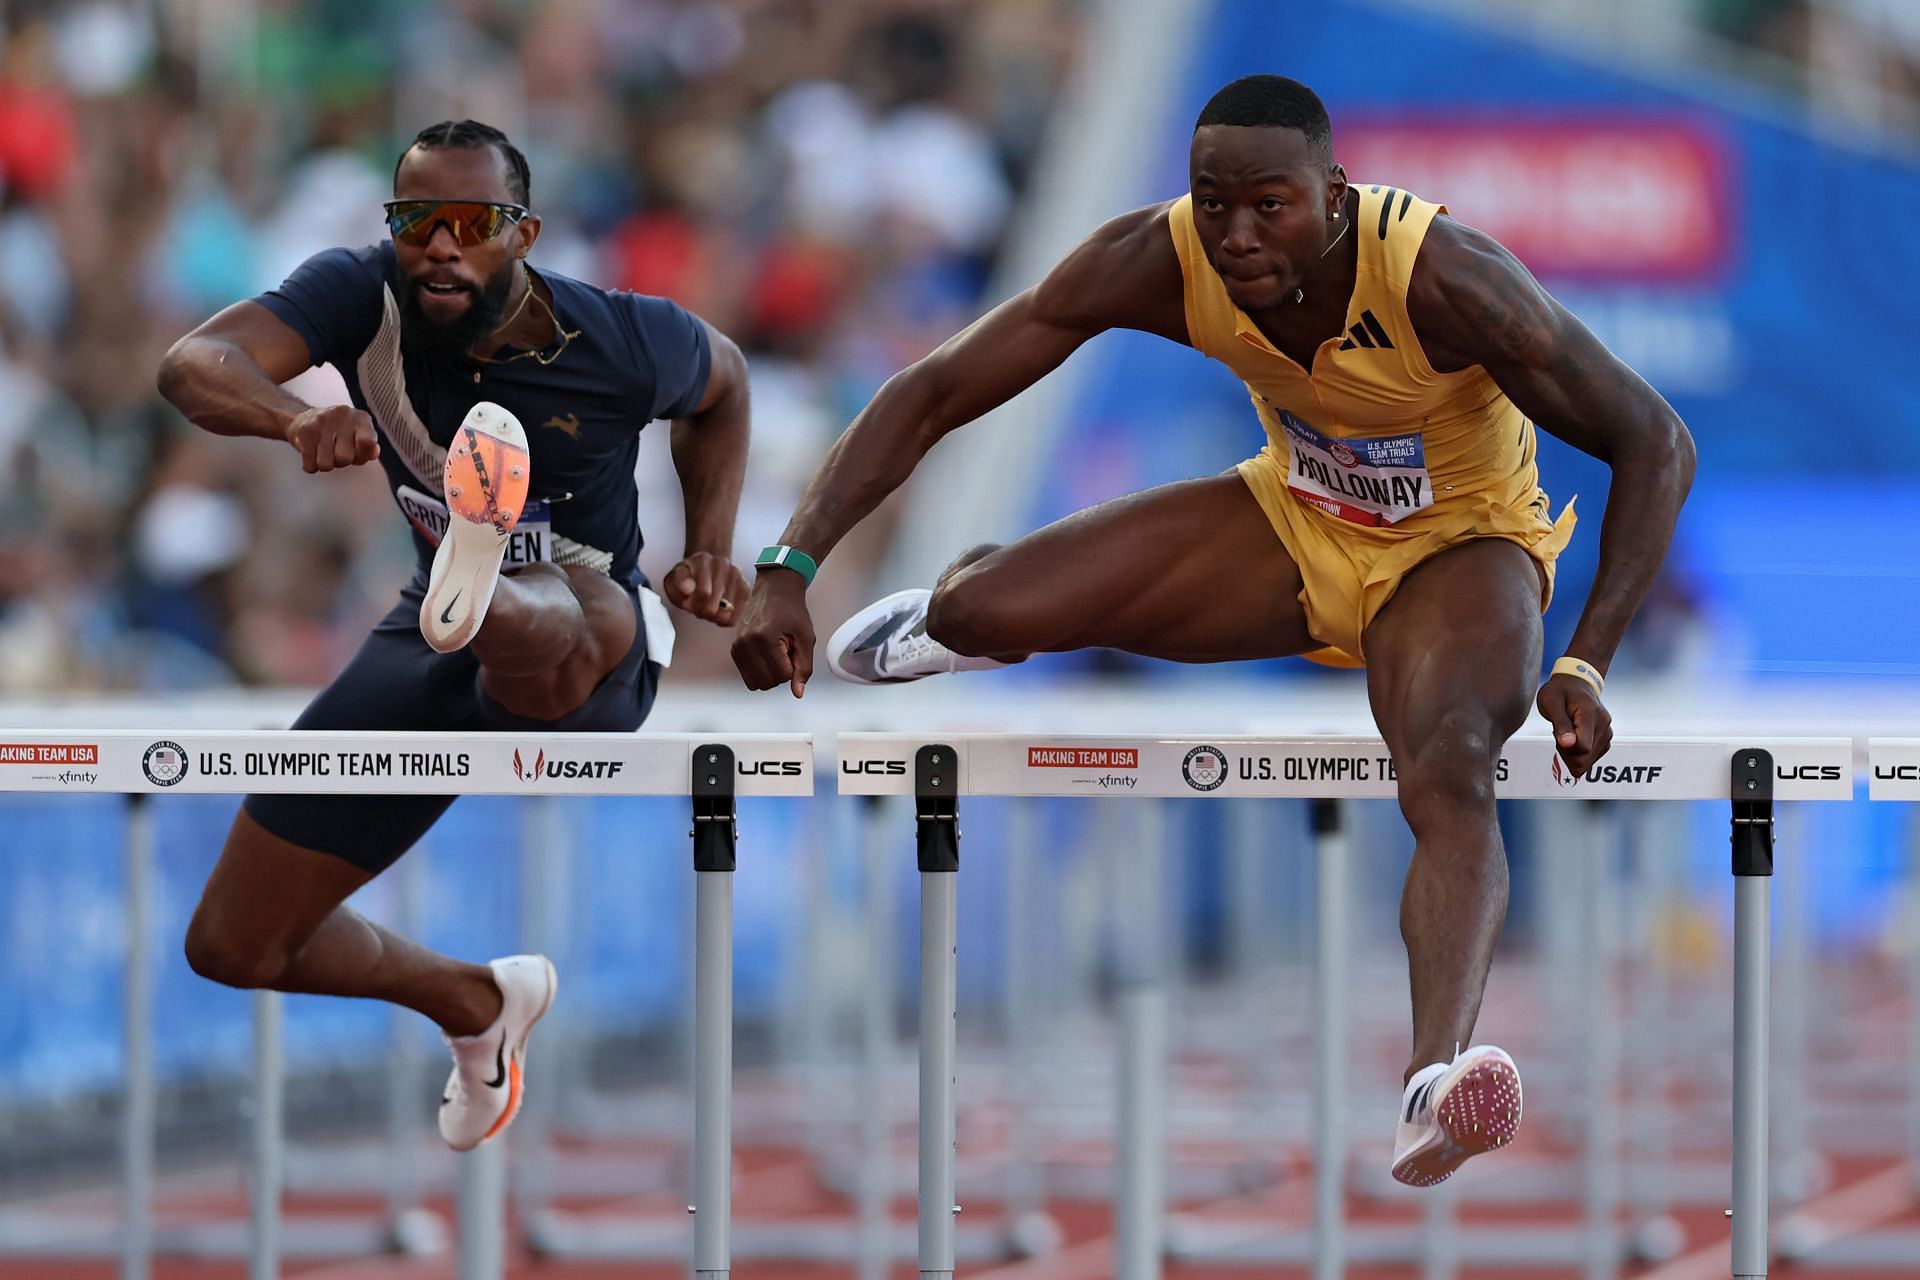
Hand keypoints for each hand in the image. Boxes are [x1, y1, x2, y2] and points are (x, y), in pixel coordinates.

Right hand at [286, 405, 379, 472]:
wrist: (305, 419)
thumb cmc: (338, 432)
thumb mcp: (359, 437)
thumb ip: (369, 448)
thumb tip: (374, 453)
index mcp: (361, 418)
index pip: (367, 442)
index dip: (362, 455)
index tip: (357, 453)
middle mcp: (343, 415)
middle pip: (345, 458)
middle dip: (341, 462)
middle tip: (337, 453)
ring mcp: (322, 421)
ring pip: (326, 464)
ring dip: (325, 464)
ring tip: (325, 452)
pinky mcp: (305, 430)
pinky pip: (310, 464)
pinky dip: (311, 465)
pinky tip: (313, 453)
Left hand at [663, 552, 750, 625]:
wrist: (705, 568)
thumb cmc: (688, 578)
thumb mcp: (673, 579)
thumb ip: (677, 582)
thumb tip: (689, 589)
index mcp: (703, 560)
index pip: (703, 593)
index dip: (692, 605)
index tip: (688, 603)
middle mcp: (723, 564)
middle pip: (714, 606)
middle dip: (703, 611)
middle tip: (698, 607)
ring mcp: (737, 576)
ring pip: (726, 613)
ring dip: (714, 616)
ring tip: (709, 607)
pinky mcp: (746, 588)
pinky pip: (735, 616)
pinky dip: (725, 619)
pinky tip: (718, 612)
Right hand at [731, 571, 813, 697]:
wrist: (774, 590)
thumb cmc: (793, 613)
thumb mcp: (806, 638)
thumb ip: (804, 667)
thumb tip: (798, 694)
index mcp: (765, 638)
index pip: (783, 676)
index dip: (794, 667)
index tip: (794, 649)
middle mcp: (746, 643)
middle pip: (768, 683)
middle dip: (782, 673)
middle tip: (786, 651)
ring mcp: (737, 646)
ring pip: (756, 684)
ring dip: (770, 674)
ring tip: (776, 653)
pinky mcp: (734, 649)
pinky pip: (748, 676)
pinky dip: (760, 671)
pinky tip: (767, 654)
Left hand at [1537, 674, 1612, 778]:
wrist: (1576, 683)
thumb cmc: (1560, 691)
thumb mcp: (1551, 702)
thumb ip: (1560, 724)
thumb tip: (1569, 744)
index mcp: (1590, 714)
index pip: (1582, 747)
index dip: (1565, 748)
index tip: (1557, 733)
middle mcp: (1603, 725)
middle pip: (1584, 758)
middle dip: (1566, 752)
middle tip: (1560, 732)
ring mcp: (1607, 733)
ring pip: (1587, 762)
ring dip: (1571, 753)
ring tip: (1566, 732)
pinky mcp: (1606, 740)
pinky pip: (1590, 758)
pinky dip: (1578, 753)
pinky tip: (1573, 737)